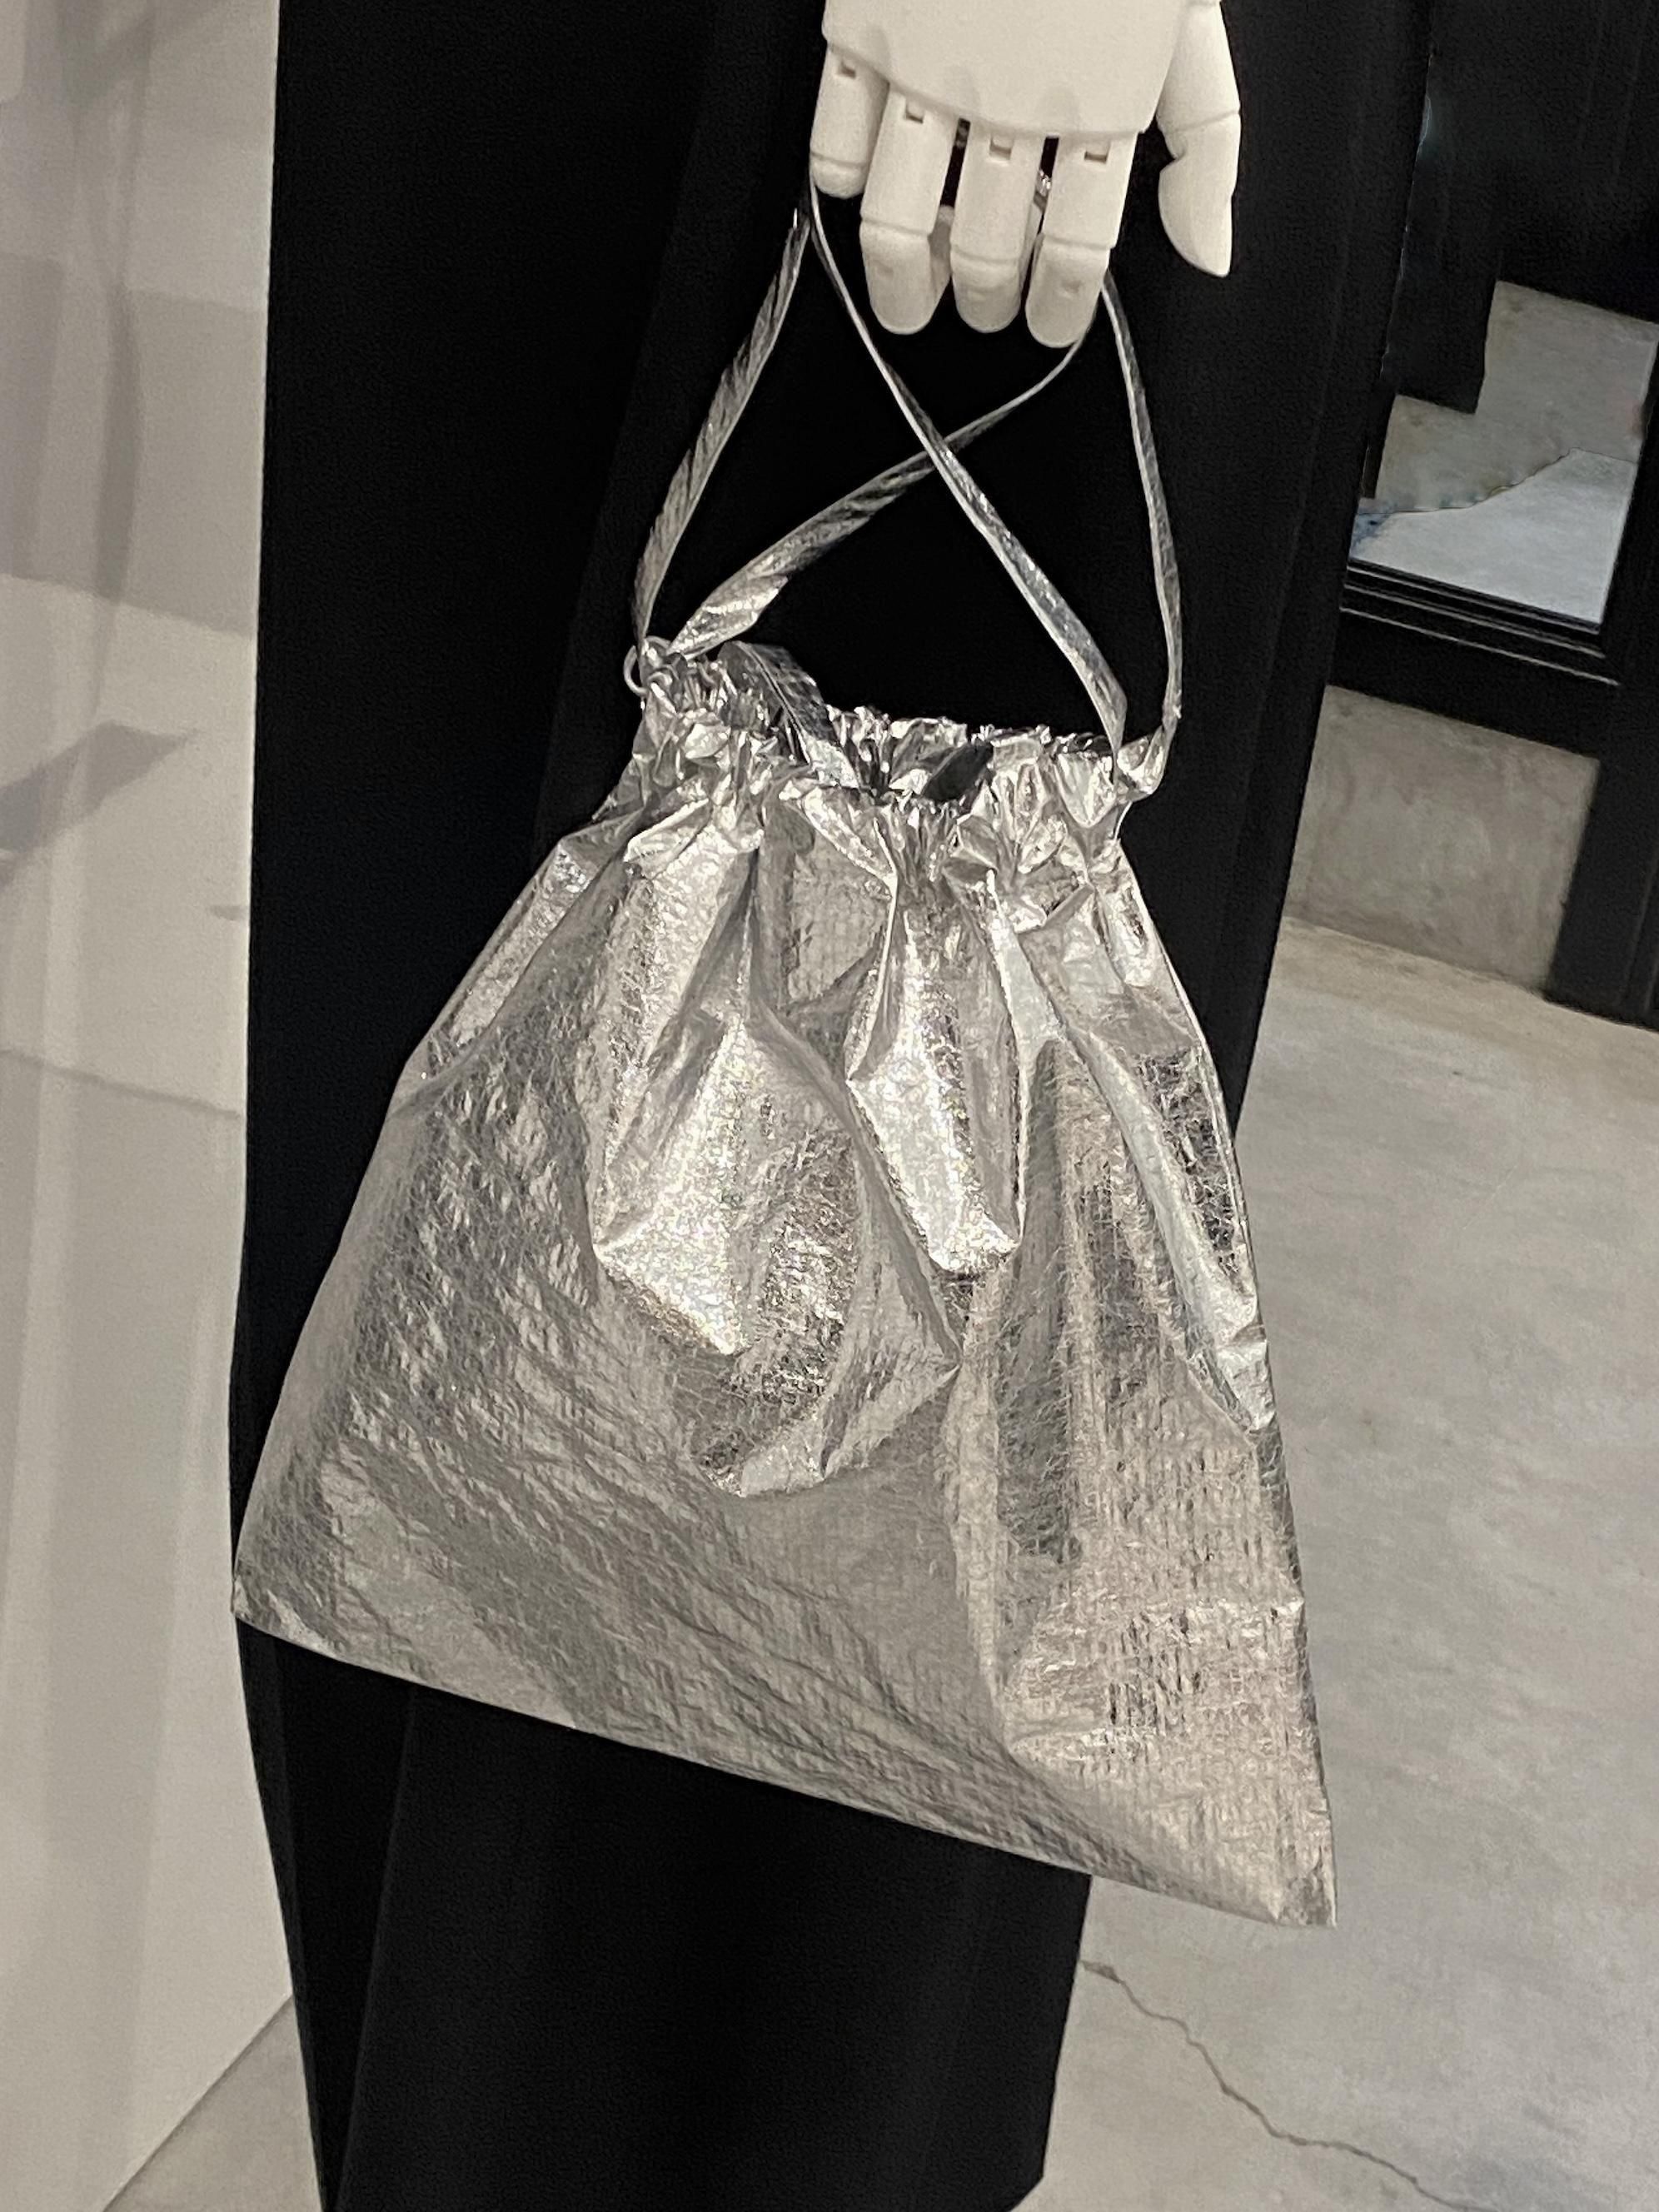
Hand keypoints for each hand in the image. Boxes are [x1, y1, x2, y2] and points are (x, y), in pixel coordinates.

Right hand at [810, 0, 1239, 346]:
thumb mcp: (1186, 20)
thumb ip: (1207, 141)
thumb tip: (1209, 258)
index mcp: (1105, 94)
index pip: (1080, 245)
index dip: (1058, 305)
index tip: (1046, 326)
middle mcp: (1018, 91)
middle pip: (989, 247)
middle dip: (986, 299)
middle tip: (982, 309)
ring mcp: (935, 61)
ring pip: (902, 222)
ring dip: (905, 280)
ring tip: (912, 301)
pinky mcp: (866, 24)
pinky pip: (836, 142)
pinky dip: (844, 187)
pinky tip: (863, 196)